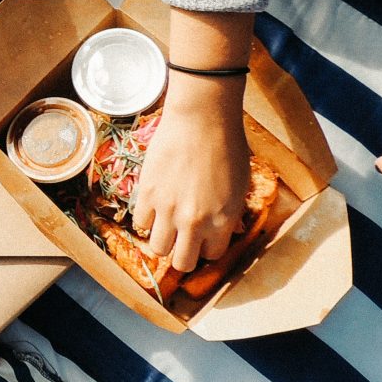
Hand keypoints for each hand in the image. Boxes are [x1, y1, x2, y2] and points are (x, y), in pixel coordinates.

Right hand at [130, 101, 249, 271]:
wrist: (201, 119)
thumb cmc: (227, 145)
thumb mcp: (241, 185)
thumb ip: (230, 212)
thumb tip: (223, 226)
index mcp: (223, 220)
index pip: (212, 255)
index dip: (207, 246)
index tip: (203, 237)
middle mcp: (195, 222)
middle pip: (183, 262)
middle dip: (183, 254)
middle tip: (182, 239)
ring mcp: (168, 210)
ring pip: (158, 249)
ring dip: (162, 240)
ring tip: (165, 225)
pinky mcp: (148, 195)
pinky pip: (141, 223)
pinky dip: (146, 219)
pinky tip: (153, 206)